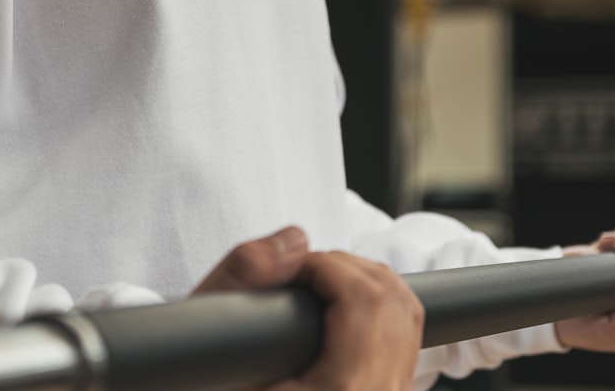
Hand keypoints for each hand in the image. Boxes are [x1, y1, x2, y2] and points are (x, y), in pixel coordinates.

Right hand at [193, 227, 422, 390]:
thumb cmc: (210, 378)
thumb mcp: (207, 327)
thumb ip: (242, 274)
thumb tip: (296, 239)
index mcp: (339, 389)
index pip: (362, 299)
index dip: (325, 264)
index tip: (291, 269)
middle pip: (390, 299)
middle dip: (345, 266)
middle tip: (301, 273)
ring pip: (407, 314)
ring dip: (365, 280)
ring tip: (318, 282)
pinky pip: (406, 336)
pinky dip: (378, 304)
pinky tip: (341, 303)